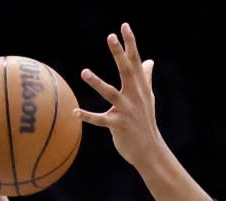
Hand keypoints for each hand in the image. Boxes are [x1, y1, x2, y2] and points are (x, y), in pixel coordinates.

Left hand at [75, 23, 164, 170]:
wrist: (150, 150)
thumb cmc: (146, 122)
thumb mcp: (148, 97)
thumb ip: (146, 77)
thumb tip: (150, 60)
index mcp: (140, 88)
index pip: (135, 62)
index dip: (130, 44)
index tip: (124, 26)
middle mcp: (135, 97)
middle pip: (127, 72)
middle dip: (119, 54)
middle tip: (111, 36)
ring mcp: (127, 111)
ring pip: (111, 94)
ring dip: (97, 83)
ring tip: (84, 72)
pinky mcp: (119, 126)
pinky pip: (101, 120)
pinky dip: (88, 117)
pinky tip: (75, 112)